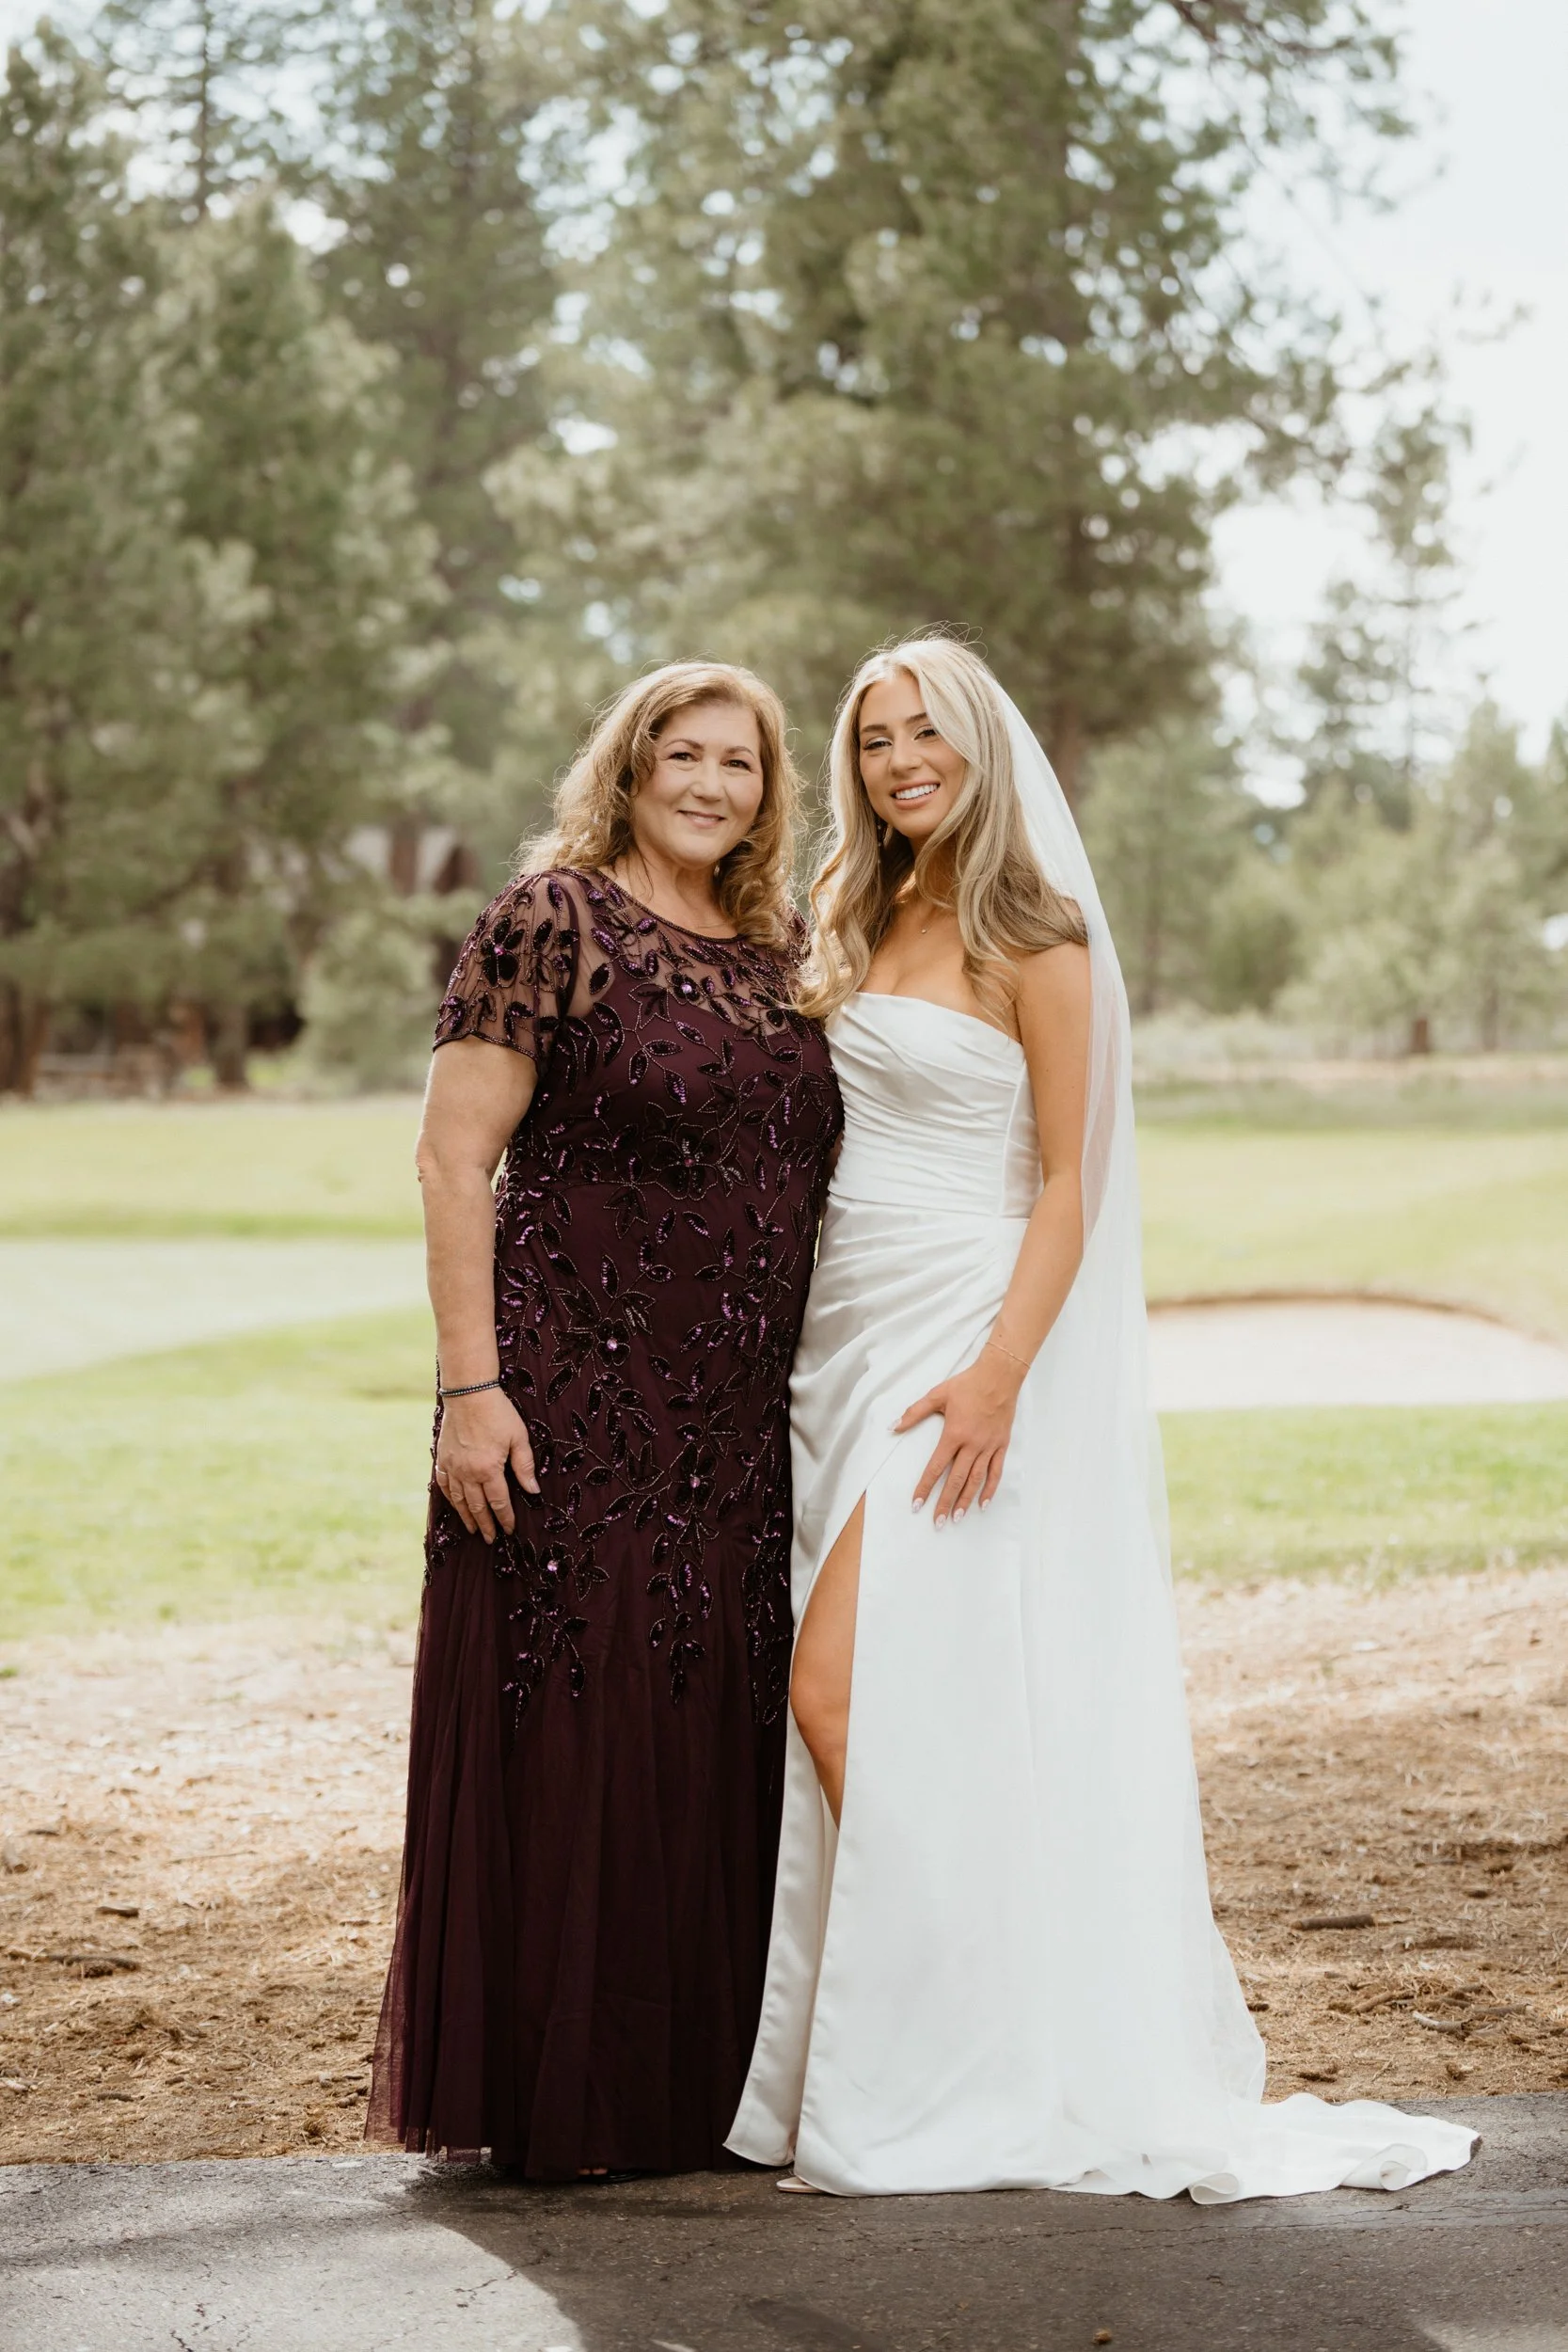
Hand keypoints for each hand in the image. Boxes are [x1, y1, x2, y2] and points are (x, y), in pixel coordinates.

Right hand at [435, 1387, 538, 1543]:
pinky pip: (443, 1484)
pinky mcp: (442, 1458)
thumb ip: (524, 1466)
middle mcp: (468, 1473)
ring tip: (473, 1529)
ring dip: (467, 1517)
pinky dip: (449, 1498)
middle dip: (485, 1525)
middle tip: (491, 1539)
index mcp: (489, 1469)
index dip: (505, 1518)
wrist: (468, 1393)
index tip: (509, 1530)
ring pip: (458, 1500)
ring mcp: (452, 1466)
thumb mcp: (518, 1438)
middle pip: (477, 1507)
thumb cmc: (498, 1413)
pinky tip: (454, 1505)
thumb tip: (533, 1491)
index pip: (498, 1503)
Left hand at [895, 1345, 1024, 1525]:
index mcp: (954, 1434)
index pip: (936, 1467)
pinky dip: (990, 1489)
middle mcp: (972, 1445)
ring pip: (976, 1480)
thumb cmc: (967, 1385)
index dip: (925, 1487)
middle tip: (937, 1522)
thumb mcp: (937, 1395)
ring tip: (957, 1518)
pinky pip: (996, 1472)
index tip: (917, 1504)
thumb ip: (914, 1413)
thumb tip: (893, 1427)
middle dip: (945, 1503)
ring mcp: (988, 1447)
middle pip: (956, 1480)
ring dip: (966, 1500)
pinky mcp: (1001, 1445)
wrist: (999, 1377)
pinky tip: (983, 1504)